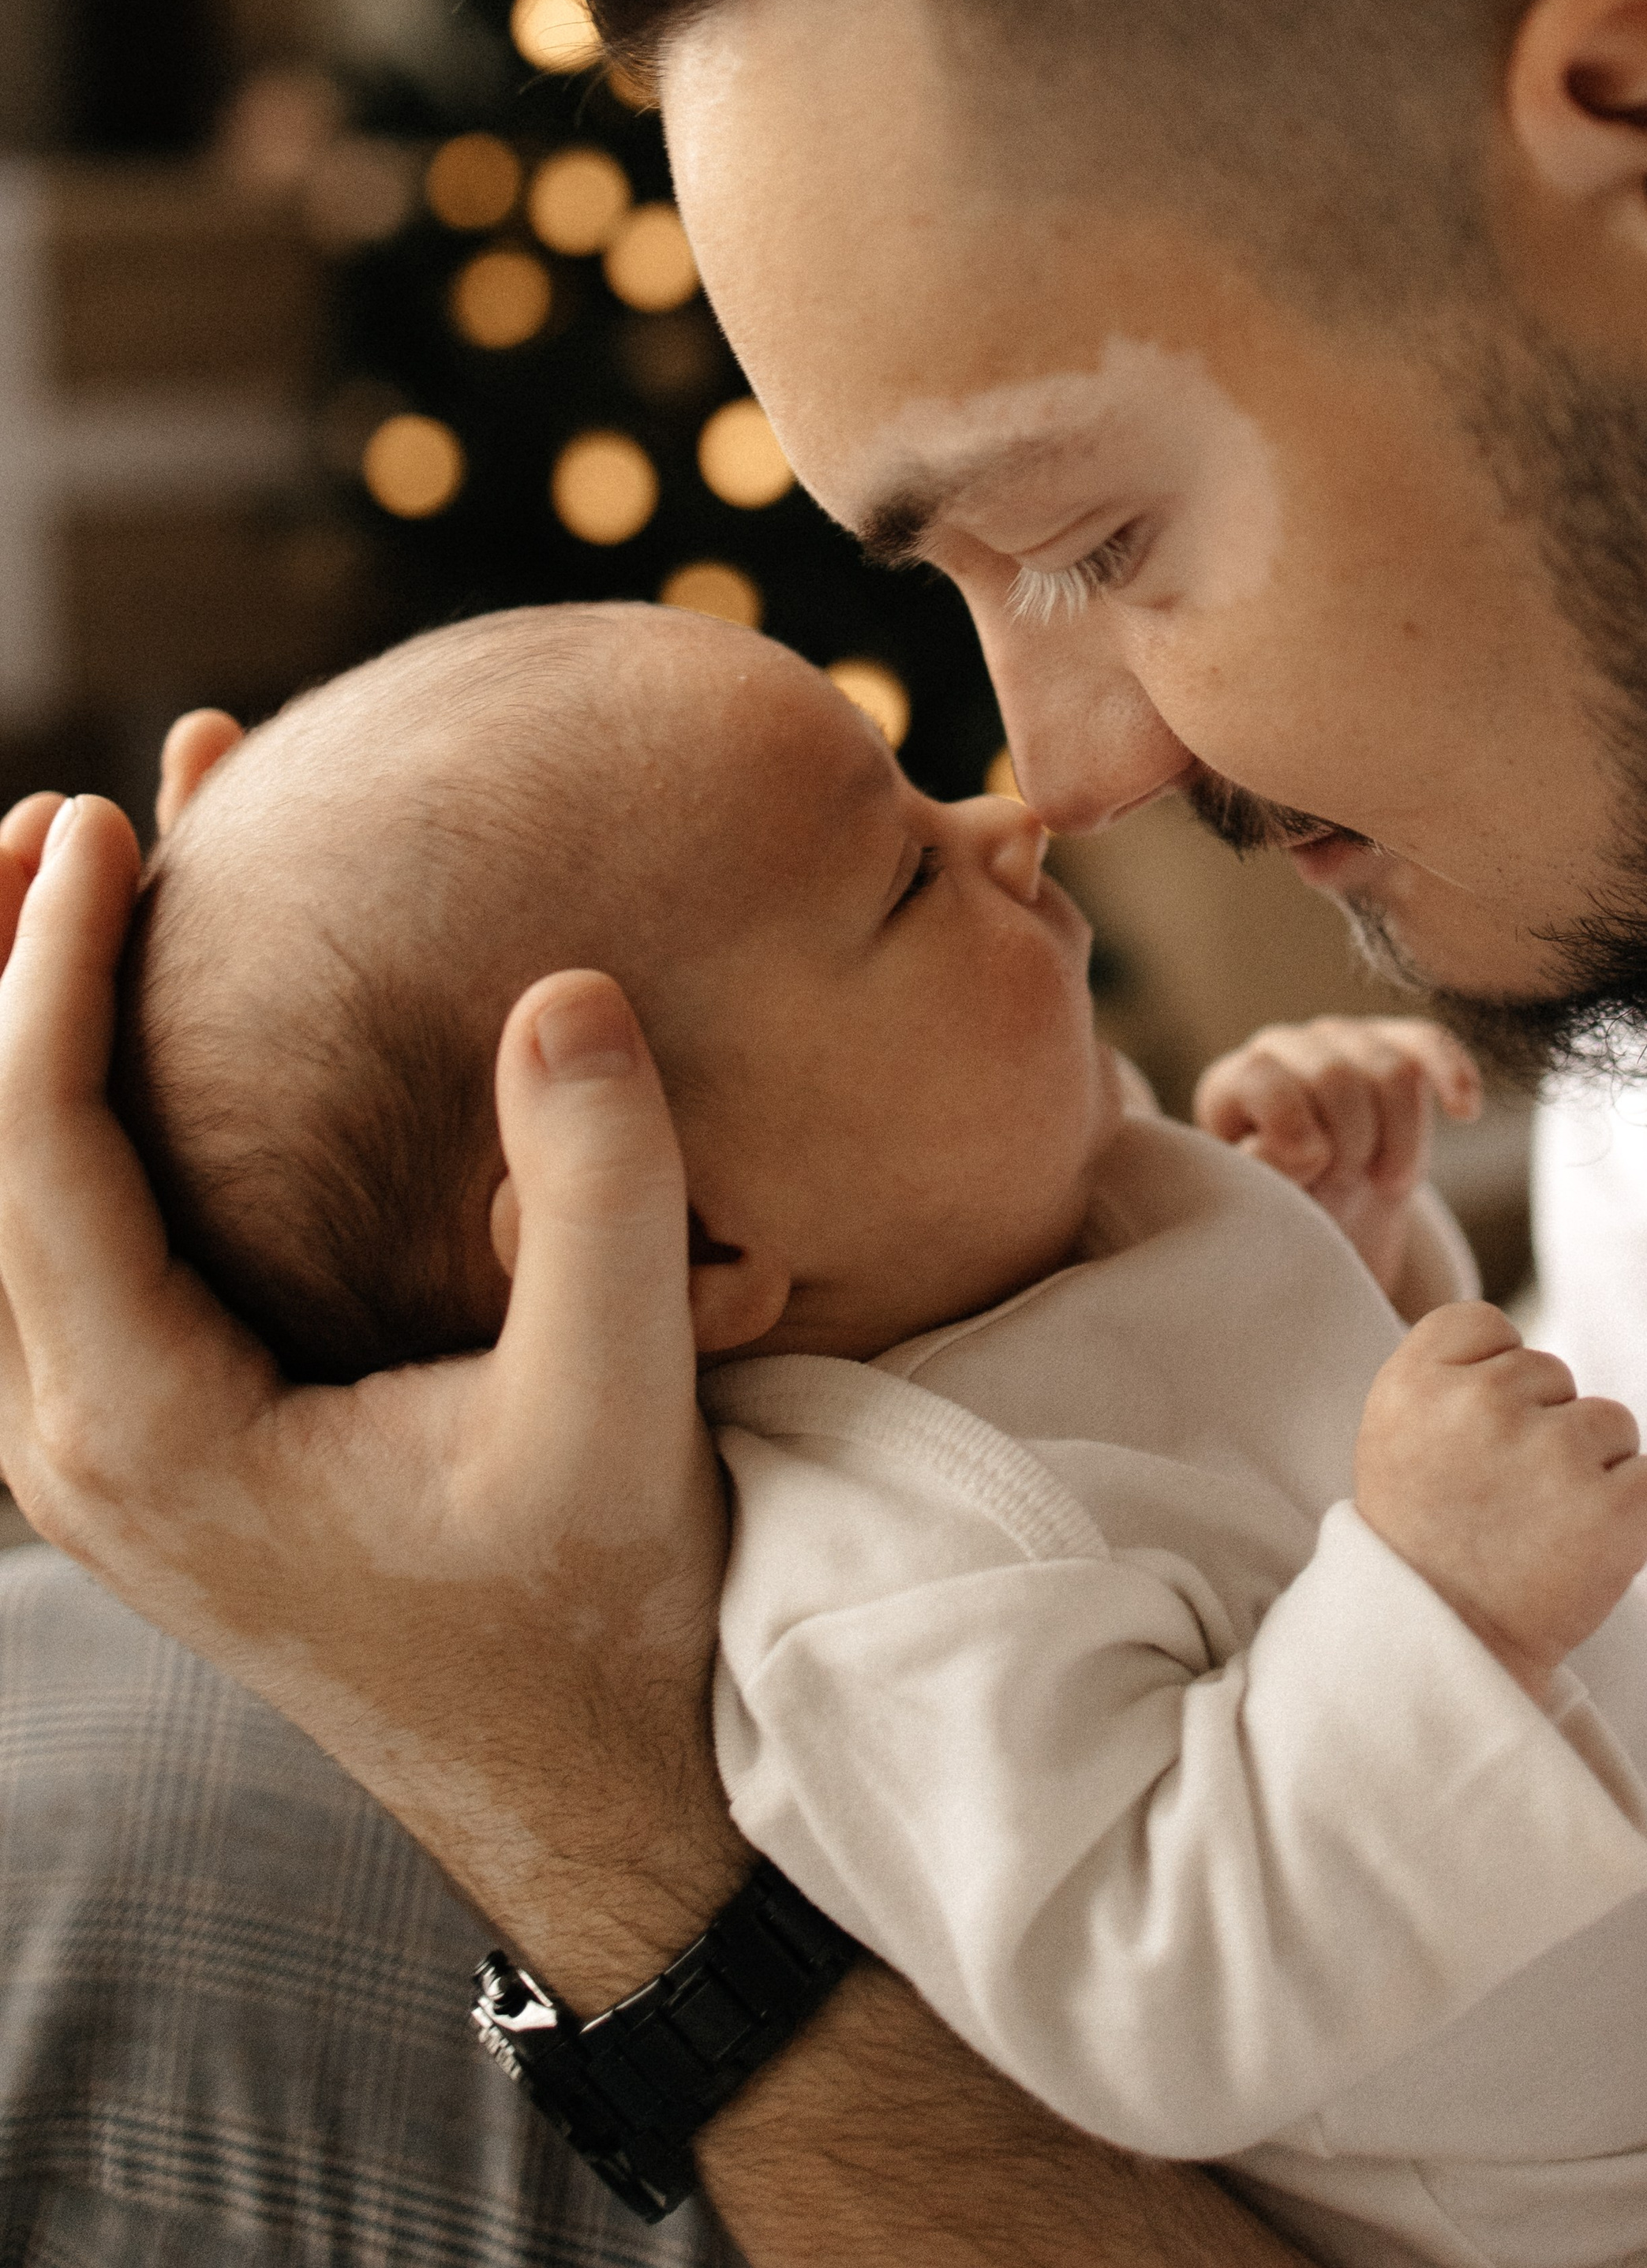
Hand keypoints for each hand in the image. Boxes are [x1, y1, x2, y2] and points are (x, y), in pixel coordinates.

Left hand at [0, 788, 743, 2011]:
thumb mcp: (620, 1408)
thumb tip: (569, 989)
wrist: (584, 1788)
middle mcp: (81, 1450)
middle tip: (46, 824)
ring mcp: (104, 1461)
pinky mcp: (159, 1453)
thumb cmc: (596, 1610)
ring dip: (20, 1054)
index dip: (44, 975)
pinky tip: (147, 1062)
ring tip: (49, 896)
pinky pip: (66, 1263)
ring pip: (3, 1220)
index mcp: (150, 1435)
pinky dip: (73, 1136)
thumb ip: (605, 1203)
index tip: (100, 827)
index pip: (31, 1157)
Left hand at [1193, 1015, 1479, 1297]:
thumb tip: (1289, 1148)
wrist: (1334, 1215)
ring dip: (1400, 1141)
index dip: (1292, 1128)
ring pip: (1392, 1070)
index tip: (1312, 1173)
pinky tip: (1465, 1112)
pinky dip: (1453, 1077)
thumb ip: (1264, 1177)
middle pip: (1336, 1076)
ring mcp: (1340, 1039)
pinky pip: (1431, 1044)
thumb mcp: (1265, 1206)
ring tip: (1382, 1180)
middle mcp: (1281, 1047)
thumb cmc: (1291, 1212)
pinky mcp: (1394, 1041)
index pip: (1260, 1076)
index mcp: (1233, 1084)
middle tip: (1347, 1184)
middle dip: (1352, 1146)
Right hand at [1353, 1302, 1646, 1701]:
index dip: (1491, 1380)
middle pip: (1554, 1375)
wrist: (1447, 1654)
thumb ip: (1451, 1379)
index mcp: (1414, 1381)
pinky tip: (1594, 1551)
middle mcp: (1479, 1404)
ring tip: (1544, 1533)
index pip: (1487, 1326)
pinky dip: (1645, 1518)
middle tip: (1505, 1505)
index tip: (1470, 1443)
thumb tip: (1530, 1354)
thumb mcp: (1400, 1437)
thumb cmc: (1429, 1541)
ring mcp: (1549, 1453)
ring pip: (1613, 1423)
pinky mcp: (1611, 1510)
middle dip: (1545, 1431)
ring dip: (1596, 1474)